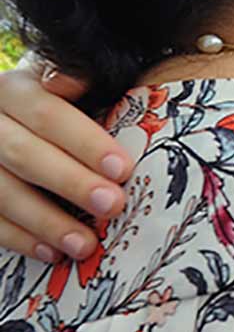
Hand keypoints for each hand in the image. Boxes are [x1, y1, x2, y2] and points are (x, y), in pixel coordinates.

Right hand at [0, 60, 132, 260]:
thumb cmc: (54, 110)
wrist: (8, 126)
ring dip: (46, 221)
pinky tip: (51, 252)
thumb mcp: (67, 89)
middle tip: (113, 205)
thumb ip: (81, 87)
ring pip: (2, 193)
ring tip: (86, 244)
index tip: (123, 169)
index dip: (86, 143)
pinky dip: (19, 239)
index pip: (49, 115)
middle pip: (25, 155)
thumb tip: (83, 79)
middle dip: (72, 183)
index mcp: (14, 90)